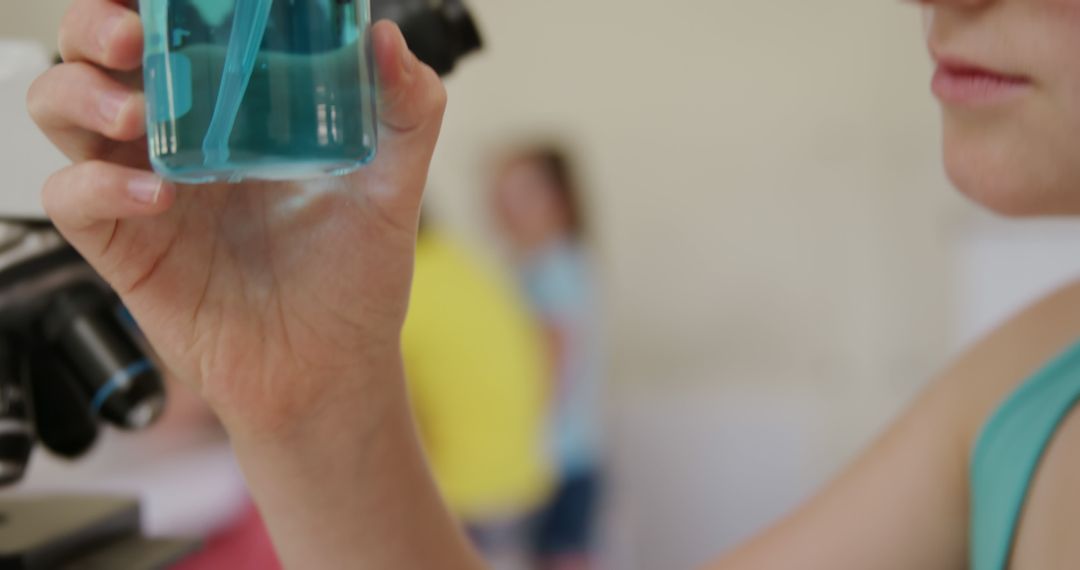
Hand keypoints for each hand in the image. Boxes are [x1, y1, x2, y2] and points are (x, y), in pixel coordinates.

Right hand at [27, 0, 447, 436]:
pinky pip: (73, 200)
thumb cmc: (354, 278)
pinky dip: (98, 188)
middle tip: (132, 37)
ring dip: (81, 95)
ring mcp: (145, 191)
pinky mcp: (124, 247)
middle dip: (96, 27)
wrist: (331, 368)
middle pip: (98, 55)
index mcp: (237, 112)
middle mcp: (180, 141)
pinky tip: (155, 198)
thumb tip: (389, 43)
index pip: (173, 31)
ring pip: (62, 111)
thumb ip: (407, 113)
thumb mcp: (393, 189)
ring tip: (135, 115)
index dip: (151, 3)